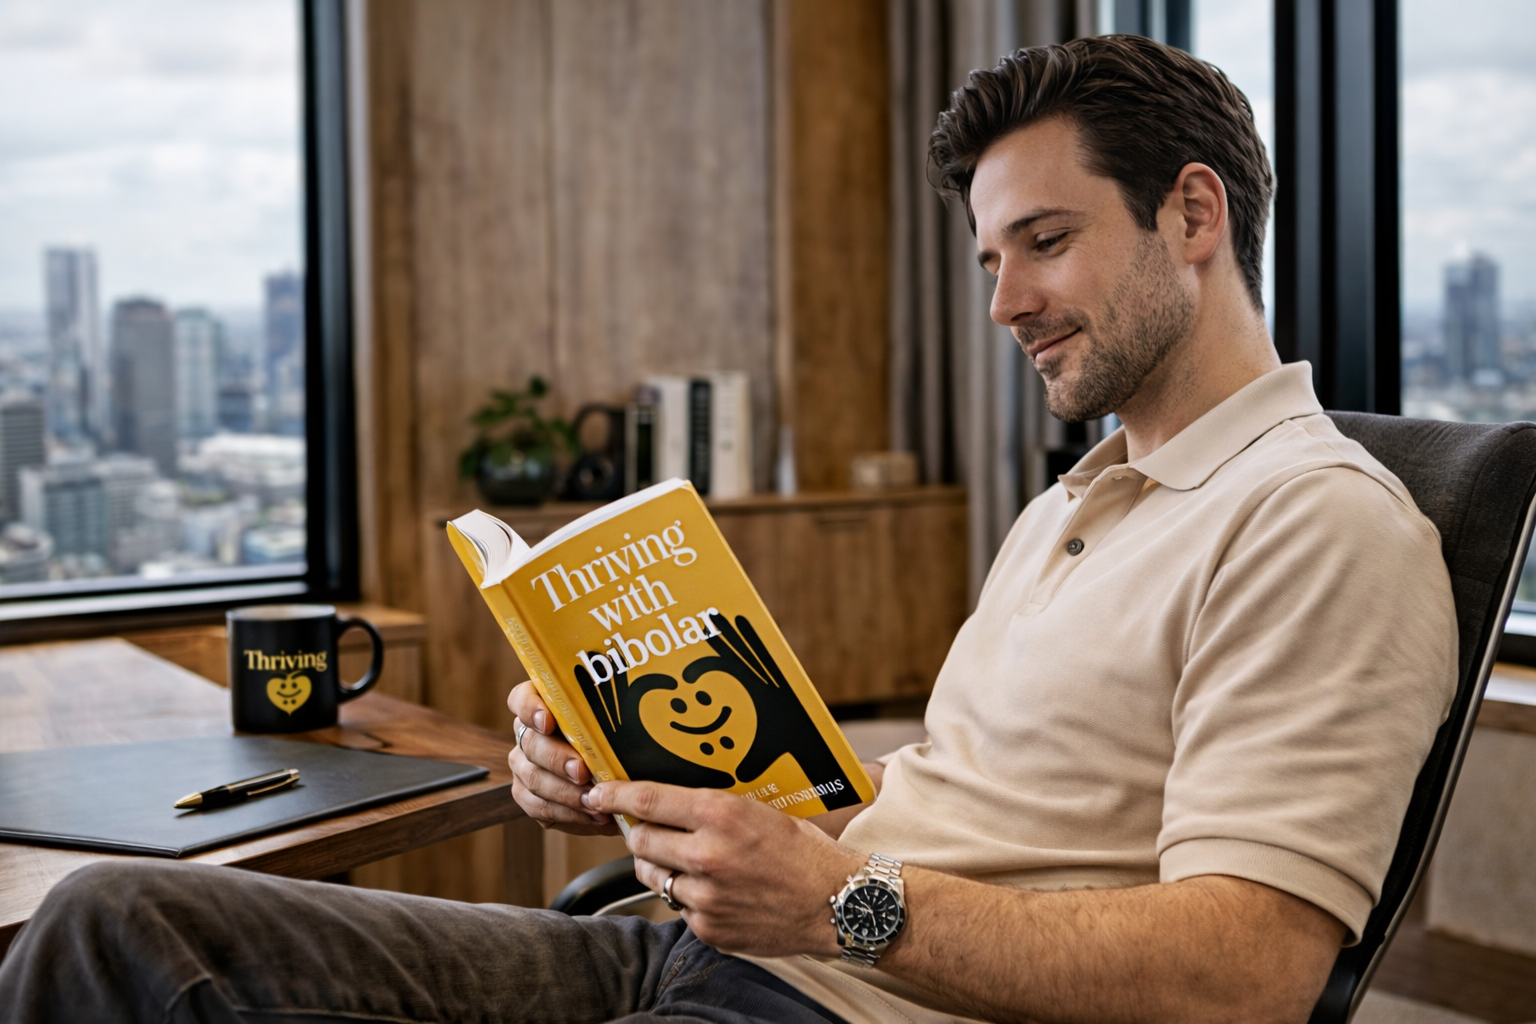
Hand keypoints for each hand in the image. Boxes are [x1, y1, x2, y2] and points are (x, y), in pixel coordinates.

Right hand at [507, 681, 619, 834]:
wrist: (622, 783)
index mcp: (544, 706)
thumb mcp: (621, 728)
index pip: (522, 699)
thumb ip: (614, 721)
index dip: (530, 709)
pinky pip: (538, 806)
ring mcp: (524, 766)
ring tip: (595, 801)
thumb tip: (632, 720)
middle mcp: (528, 734)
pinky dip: (568, 813)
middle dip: (557, 759)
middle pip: (530, 743)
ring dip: (565, 792)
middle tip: (582, 772)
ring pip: (532, 777)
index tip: (549, 722)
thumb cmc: (622, 746)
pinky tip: (593, 815)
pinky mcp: (528, 796)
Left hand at [583, 779, 864, 956]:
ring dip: (659, 865)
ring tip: (684, 859)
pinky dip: (687, 895)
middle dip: (638, 832)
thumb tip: (667, 802)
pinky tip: (712, 888)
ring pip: (653, 875)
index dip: (614, 794)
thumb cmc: (804, 852)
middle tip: (647, 828)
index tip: (598, 793)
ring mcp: (705, 895)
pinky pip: (678, 906)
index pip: (647, 800)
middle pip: (640, 840)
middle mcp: (707, 854)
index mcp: (721, 814)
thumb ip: (711, 808)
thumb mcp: (759, 810)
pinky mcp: (708, 927)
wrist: (838, 903)